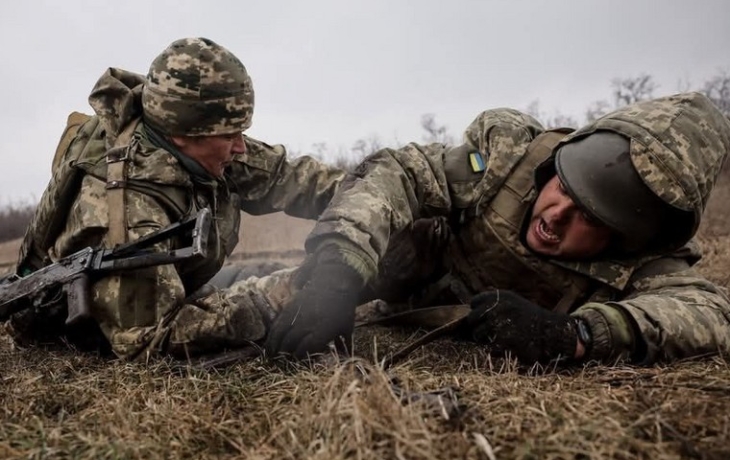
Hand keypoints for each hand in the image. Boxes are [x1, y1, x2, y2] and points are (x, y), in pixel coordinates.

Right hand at [264, 245, 364, 358]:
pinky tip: (270, 343)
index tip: (296, 364)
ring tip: (270, 357)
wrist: (336, 283)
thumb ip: (344, 345)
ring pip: (281, 332)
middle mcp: (309, 322)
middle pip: (291, 342)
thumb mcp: (347, 328)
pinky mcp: (292, 304)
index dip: (299, 358)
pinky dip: (273, 333)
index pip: (306, 348)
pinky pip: (279, 321)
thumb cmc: (343, 309)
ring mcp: (299, 312)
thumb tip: (345, 359)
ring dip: (274, 346)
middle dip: (285, 354)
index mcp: (324, 330)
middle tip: (282, 363)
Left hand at [464, 290, 584, 363]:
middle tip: (487, 332)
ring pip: (478, 334)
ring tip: (500, 339)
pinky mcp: (503, 341)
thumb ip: (494, 304)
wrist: (552, 332)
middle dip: (477, 326)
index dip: (477, 311)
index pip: (474, 302)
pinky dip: (496, 350)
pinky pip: (489, 348)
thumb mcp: (514, 302)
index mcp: (500, 296)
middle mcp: (498, 307)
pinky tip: (508, 347)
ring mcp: (499, 324)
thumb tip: (469, 312)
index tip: (485, 317)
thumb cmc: (530, 319)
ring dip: (485, 339)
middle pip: (472, 319)